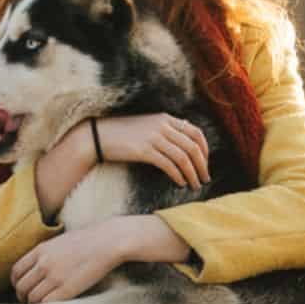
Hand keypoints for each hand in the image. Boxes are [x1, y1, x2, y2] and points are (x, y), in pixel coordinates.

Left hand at [11, 222, 131, 303]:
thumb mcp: (59, 242)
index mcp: (40, 251)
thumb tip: (38, 265)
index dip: (16, 283)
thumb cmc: (88, 240)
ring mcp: (54, 277)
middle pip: (21, 287)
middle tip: (29, 301)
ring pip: (32, 298)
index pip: (16, 271)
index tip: (22, 288)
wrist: (108, 241)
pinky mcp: (67, 289)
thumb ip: (46, 253)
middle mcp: (43, 264)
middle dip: (22, 297)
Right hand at [92, 113, 209, 187]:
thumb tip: (185, 137)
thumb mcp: (148, 125)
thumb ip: (166, 129)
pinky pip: (168, 165)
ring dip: (192, 174)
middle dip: (202, 165)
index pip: (196, 132)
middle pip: (192, 147)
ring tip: (195, 185)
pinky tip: (180, 183)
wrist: (99, 136)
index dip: (205, 149)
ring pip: (183, 158)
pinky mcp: (144, 150)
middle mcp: (162, 126)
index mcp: (166, 118)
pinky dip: (178, 175)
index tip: (205, 163)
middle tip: (205, 179)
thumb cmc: (123, 133)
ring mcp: (153, 137)